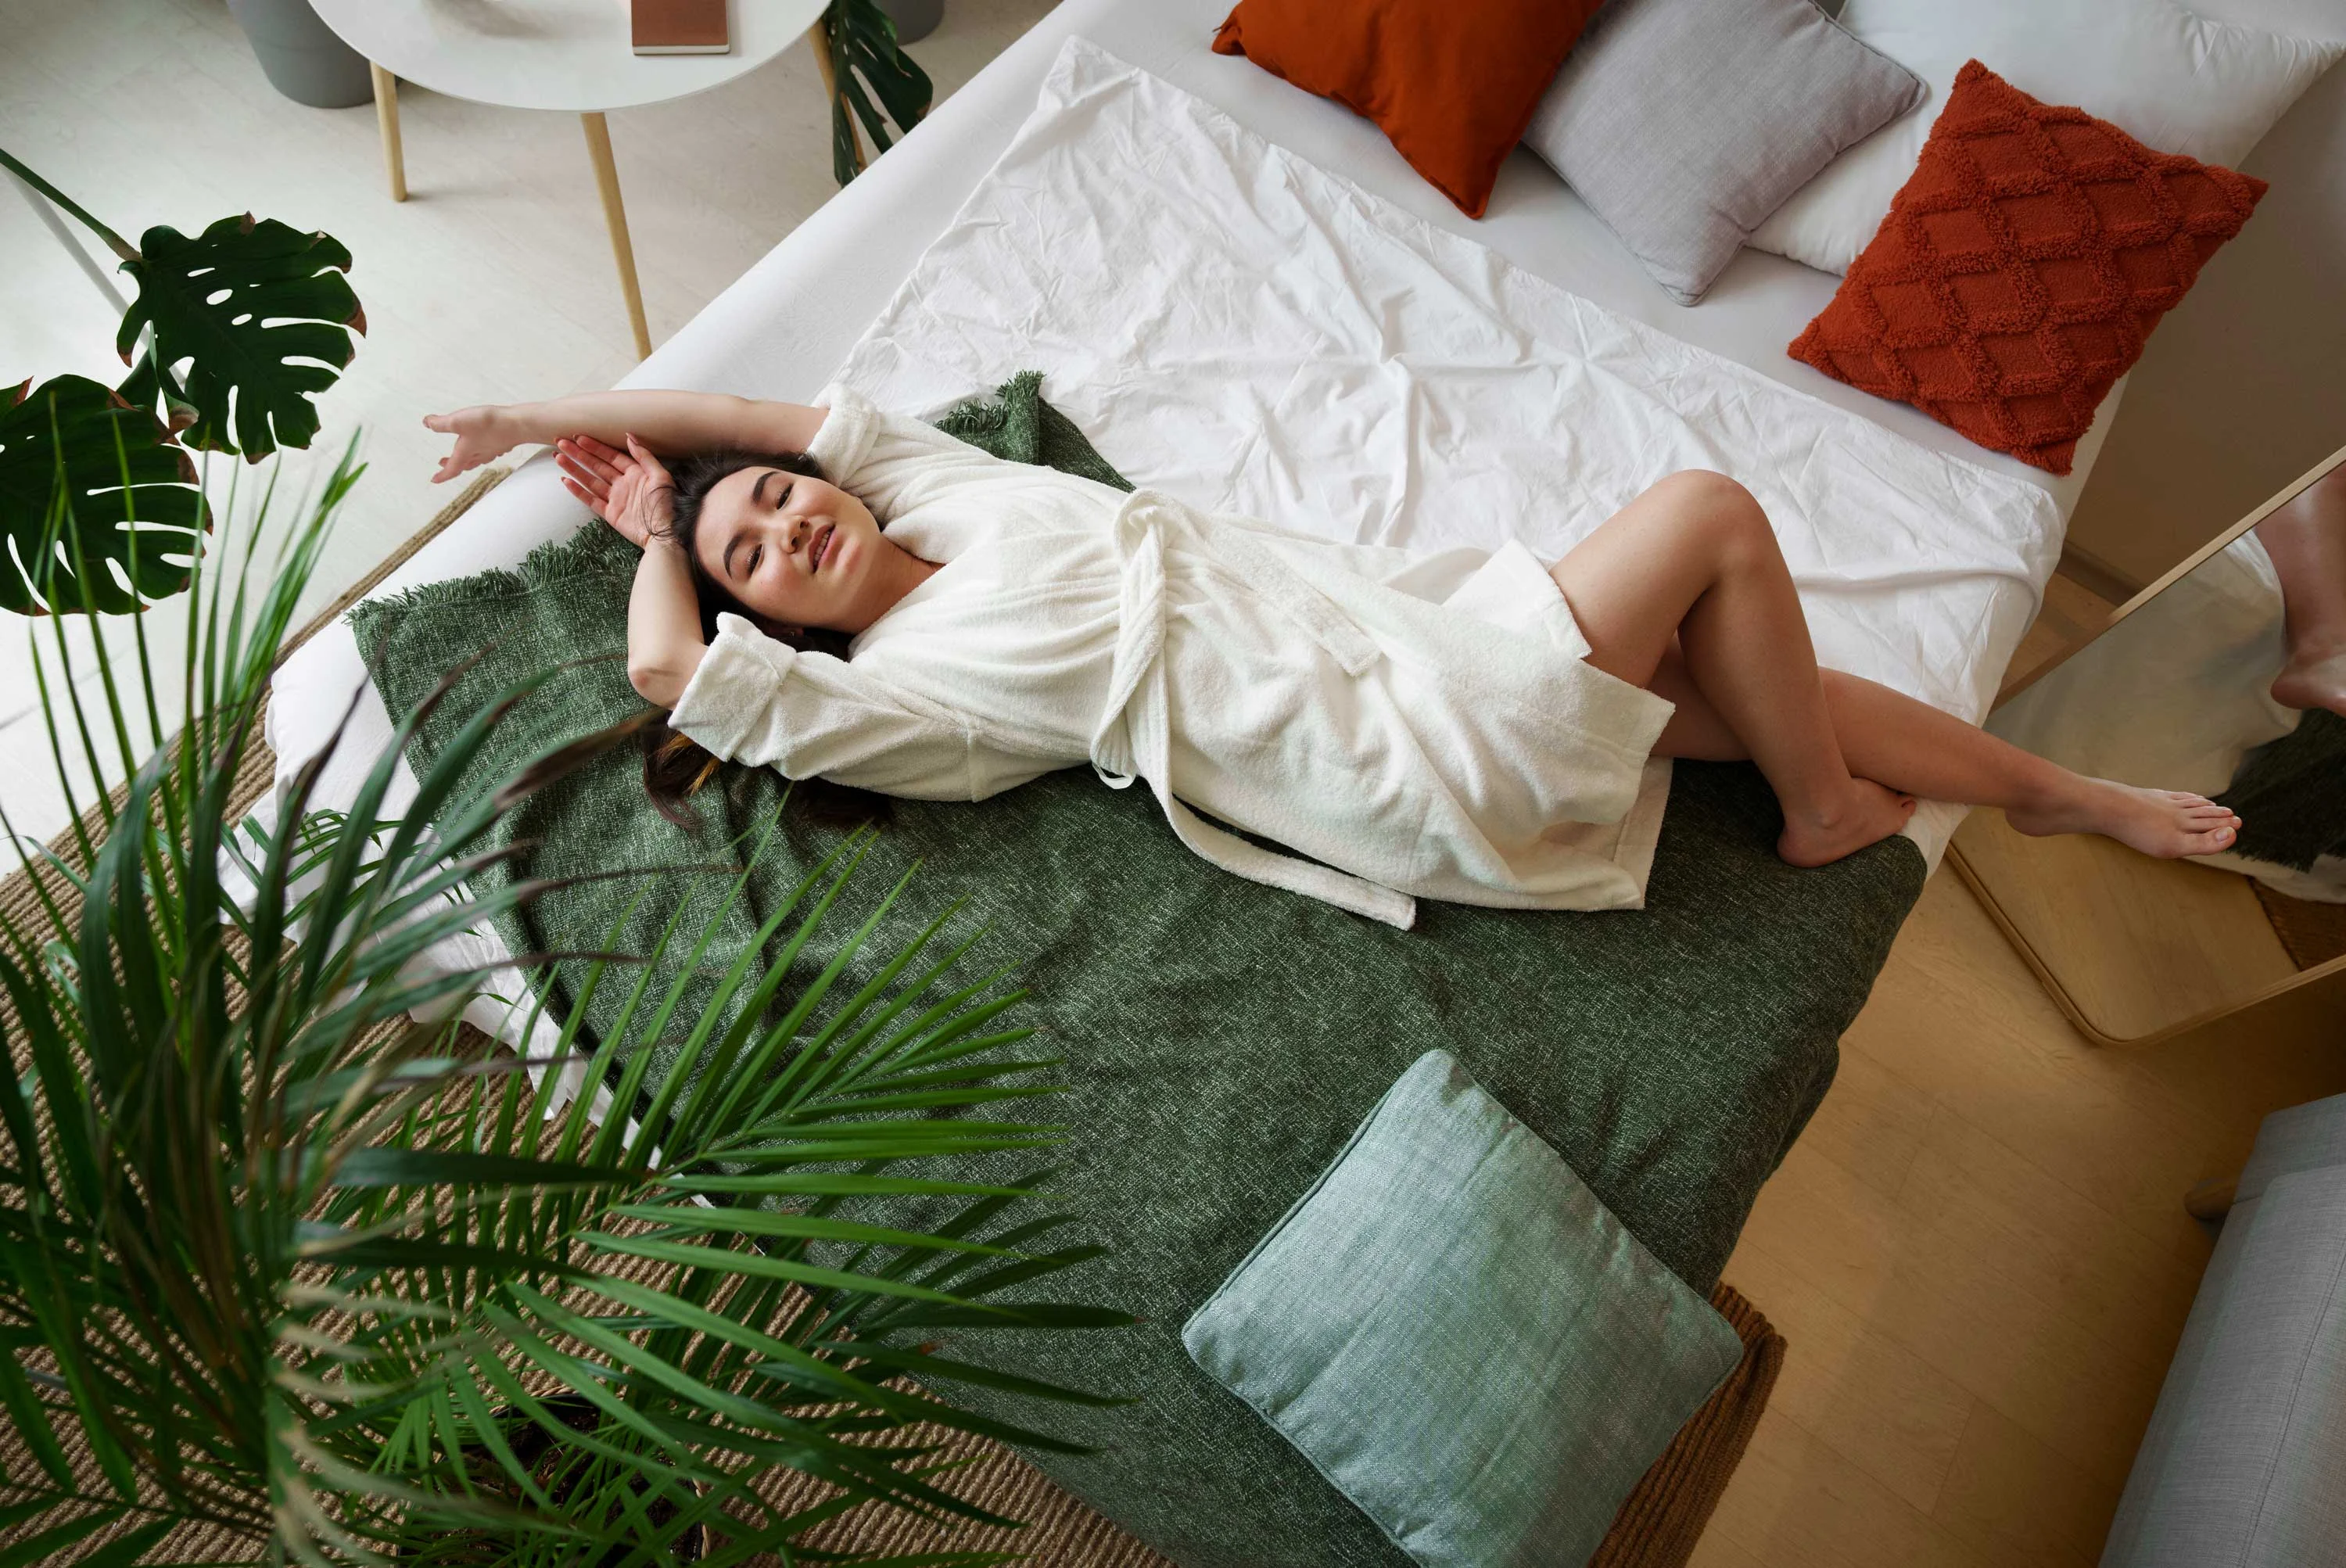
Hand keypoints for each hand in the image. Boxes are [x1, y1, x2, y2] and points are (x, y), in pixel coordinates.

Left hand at [422, 405, 519, 482]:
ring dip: (467, 460)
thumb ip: (440, 423)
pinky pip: (489, 452)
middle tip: (443, 464)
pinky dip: (482, 451)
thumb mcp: (458, 421)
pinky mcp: (501, 443)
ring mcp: (492, 450)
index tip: (434, 480)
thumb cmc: (488, 425)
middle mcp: (479, 454)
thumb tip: (426, 423)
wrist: (517, 424)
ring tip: (463, 456)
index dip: (442, 475)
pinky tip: (485, 445)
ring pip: (476, 459)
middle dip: (452, 466)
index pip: (451, 469)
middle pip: (463, 465)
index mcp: (465, 453)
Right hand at [556, 433, 673, 548]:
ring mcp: (616, 499)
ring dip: (574, 468)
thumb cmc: (668, 504)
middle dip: (579, 454)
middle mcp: (623, 484)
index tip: (579, 437)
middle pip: (597, 466)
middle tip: (562, 442)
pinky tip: (565, 480)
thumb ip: (644, 456)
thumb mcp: (660, 476)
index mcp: (636, 473)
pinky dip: (578, 491)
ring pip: (590, 480)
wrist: (666, 534)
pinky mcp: (611, 513)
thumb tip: (629, 436)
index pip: (611, 456)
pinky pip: (591, 500)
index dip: (595, 447)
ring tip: (558, 457)